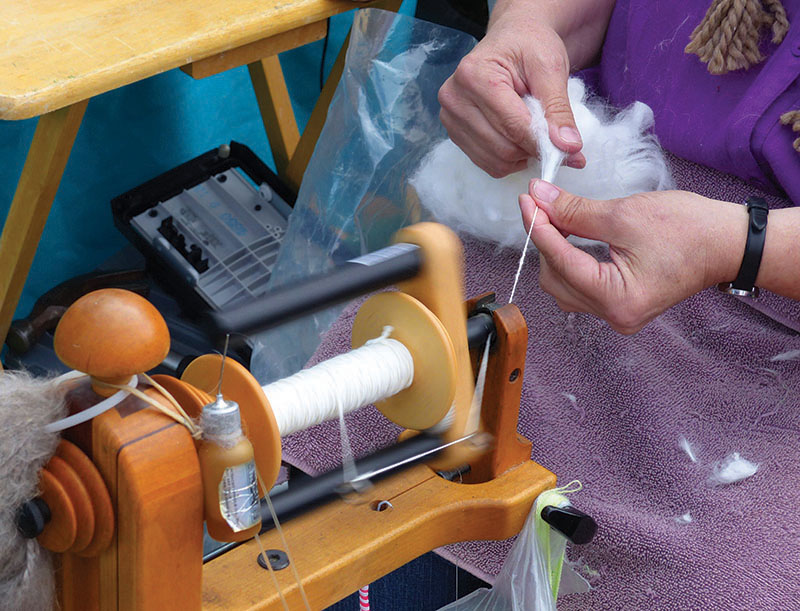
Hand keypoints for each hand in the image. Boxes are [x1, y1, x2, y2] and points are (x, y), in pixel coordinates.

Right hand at [438, 12, 584, 177]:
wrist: (512, 40)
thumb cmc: (529, 46)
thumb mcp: (550, 67)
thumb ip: (559, 108)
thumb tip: (569, 147)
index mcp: (474, 74)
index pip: (512, 125)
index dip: (543, 143)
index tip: (571, 152)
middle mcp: (454, 98)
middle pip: (502, 147)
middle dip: (533, 149)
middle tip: (555, 140)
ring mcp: (450, 119)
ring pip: (495, 161)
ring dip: (522, 156)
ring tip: (535, 133)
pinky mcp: (455, 134)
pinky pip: (488, 164)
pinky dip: (510, 160)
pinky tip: (519, 139)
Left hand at [519, 180, 748, 333]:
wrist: (728, 244)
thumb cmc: (688, 228)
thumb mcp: (624, 214)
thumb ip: (575, 211)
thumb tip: (539, 197)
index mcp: (616, 299)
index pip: (560, 262)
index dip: (538, 228)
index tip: (526, 199)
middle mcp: (613, 315)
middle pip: (555, 279)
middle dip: (545, 241)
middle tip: (541, 204)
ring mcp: (616, 315)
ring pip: (563, 286)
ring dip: (554, 252)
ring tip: (556, 218)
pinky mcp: (619, 306)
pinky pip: (580, 287)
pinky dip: (570, 262)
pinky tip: (570, 238)